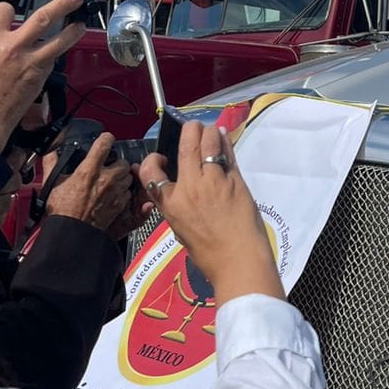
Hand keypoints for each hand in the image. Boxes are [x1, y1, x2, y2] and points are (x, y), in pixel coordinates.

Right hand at [0, 0, 84, 155]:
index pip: (4, 10)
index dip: (6, 11)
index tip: (8, 13)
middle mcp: (12, 46)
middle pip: (42, 18)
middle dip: (62, 4)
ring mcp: (29, 63)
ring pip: (57, 42)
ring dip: (71, 32)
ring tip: (80, 25)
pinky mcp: (38, 80)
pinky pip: (50, 63)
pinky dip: (52, 58)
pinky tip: (53, 57)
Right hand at [46, 133, 134, 238]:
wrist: (73, 231)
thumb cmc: (63, 210)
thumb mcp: (52, 183)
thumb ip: (52, 164)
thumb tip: (50, 153)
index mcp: (89, 170)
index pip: (105, 144)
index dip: (106, 138)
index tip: (106, 139)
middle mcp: (106, 178)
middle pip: (123, 161)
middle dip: (117, 162)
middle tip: (109, 166)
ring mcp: (115, 191)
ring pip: (128, 176)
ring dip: (122, 176)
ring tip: (112, 180)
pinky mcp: (120, 204)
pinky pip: (128, 192)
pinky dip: (124, 191)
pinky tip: (114, 194)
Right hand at [139, 121, 282, 304]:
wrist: (238, 260)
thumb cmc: (209, 254)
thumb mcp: (182, 231)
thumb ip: (178, 207)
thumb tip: (180, 191)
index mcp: (171, 204)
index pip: (150, 172)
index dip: (152, 159)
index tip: (161, 157)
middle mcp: (189, 188)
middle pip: (185, 147)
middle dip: (188, 130)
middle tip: (192, 127)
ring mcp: (213, 181)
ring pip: (208, 143)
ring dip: (208, 132)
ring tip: (210, 130)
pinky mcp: (235, 180)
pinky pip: (227, 154)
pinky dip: (225, 141)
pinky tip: (224, 136)